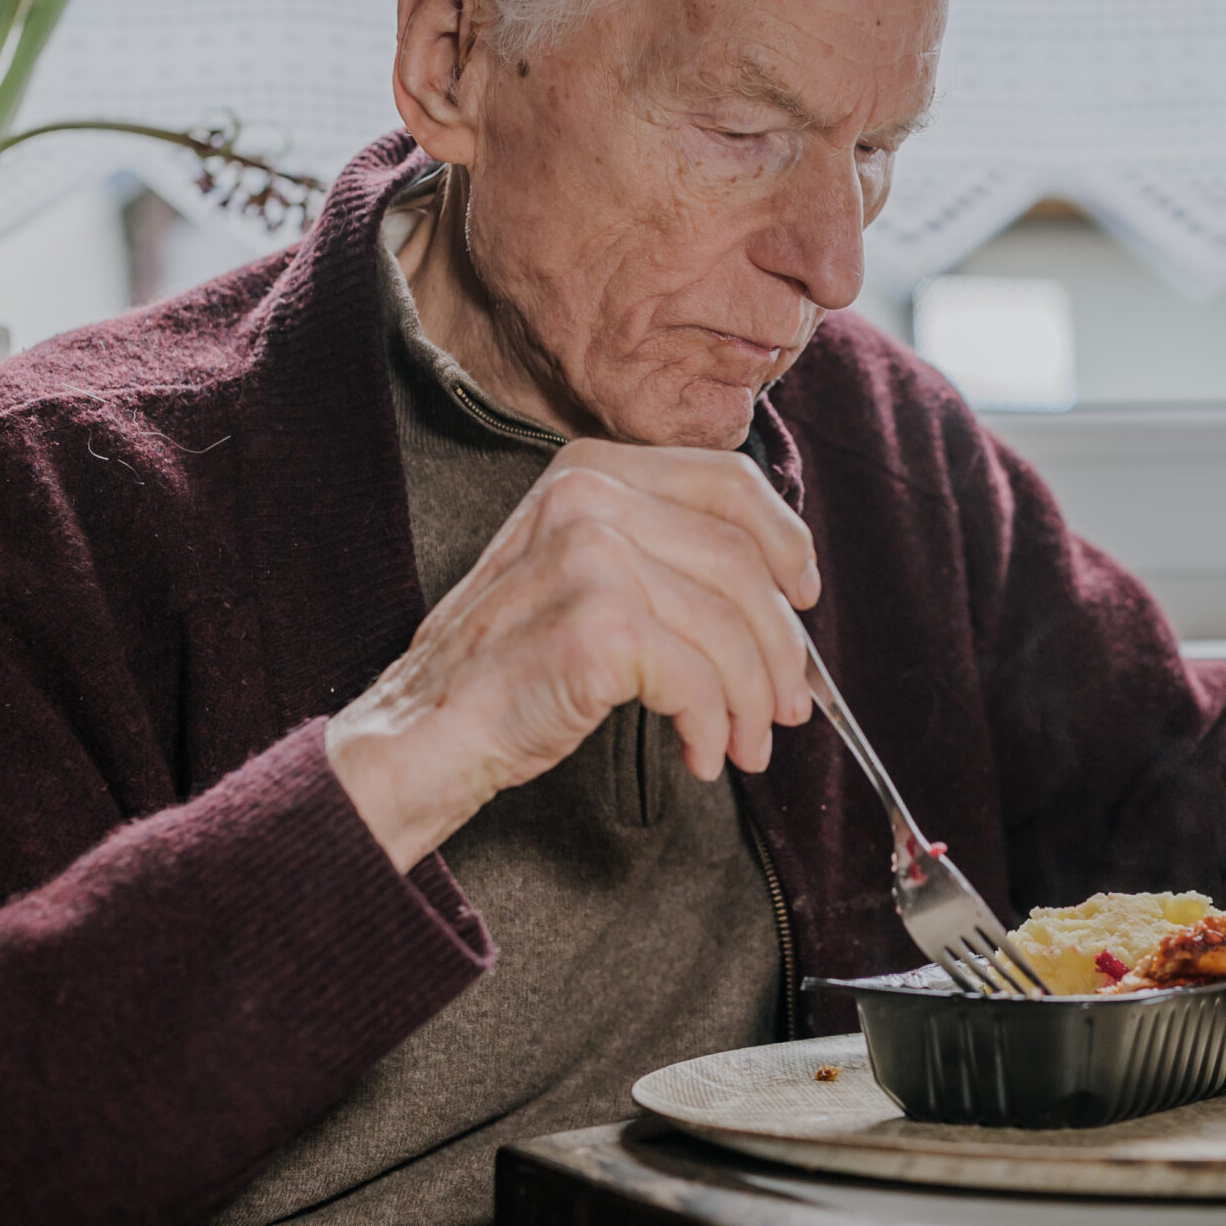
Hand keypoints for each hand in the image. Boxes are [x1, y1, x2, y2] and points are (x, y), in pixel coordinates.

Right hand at [325, 440, 819, 870]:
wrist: (422, 732)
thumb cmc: (510, 664)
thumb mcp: (582, 572)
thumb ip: (662, 551)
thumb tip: (783, 589)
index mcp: (591, 469)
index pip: (730, 482)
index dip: (785, 542)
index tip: (803, 597)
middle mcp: (590, 497)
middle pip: (742, 562)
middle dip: (780, 644)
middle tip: (788, 704)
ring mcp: (591, 556)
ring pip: (730, 627)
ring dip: (752, 700)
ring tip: (746, 745)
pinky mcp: (598, 625)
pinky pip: (698, 680)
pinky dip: (712, 727)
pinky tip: (700, 755)